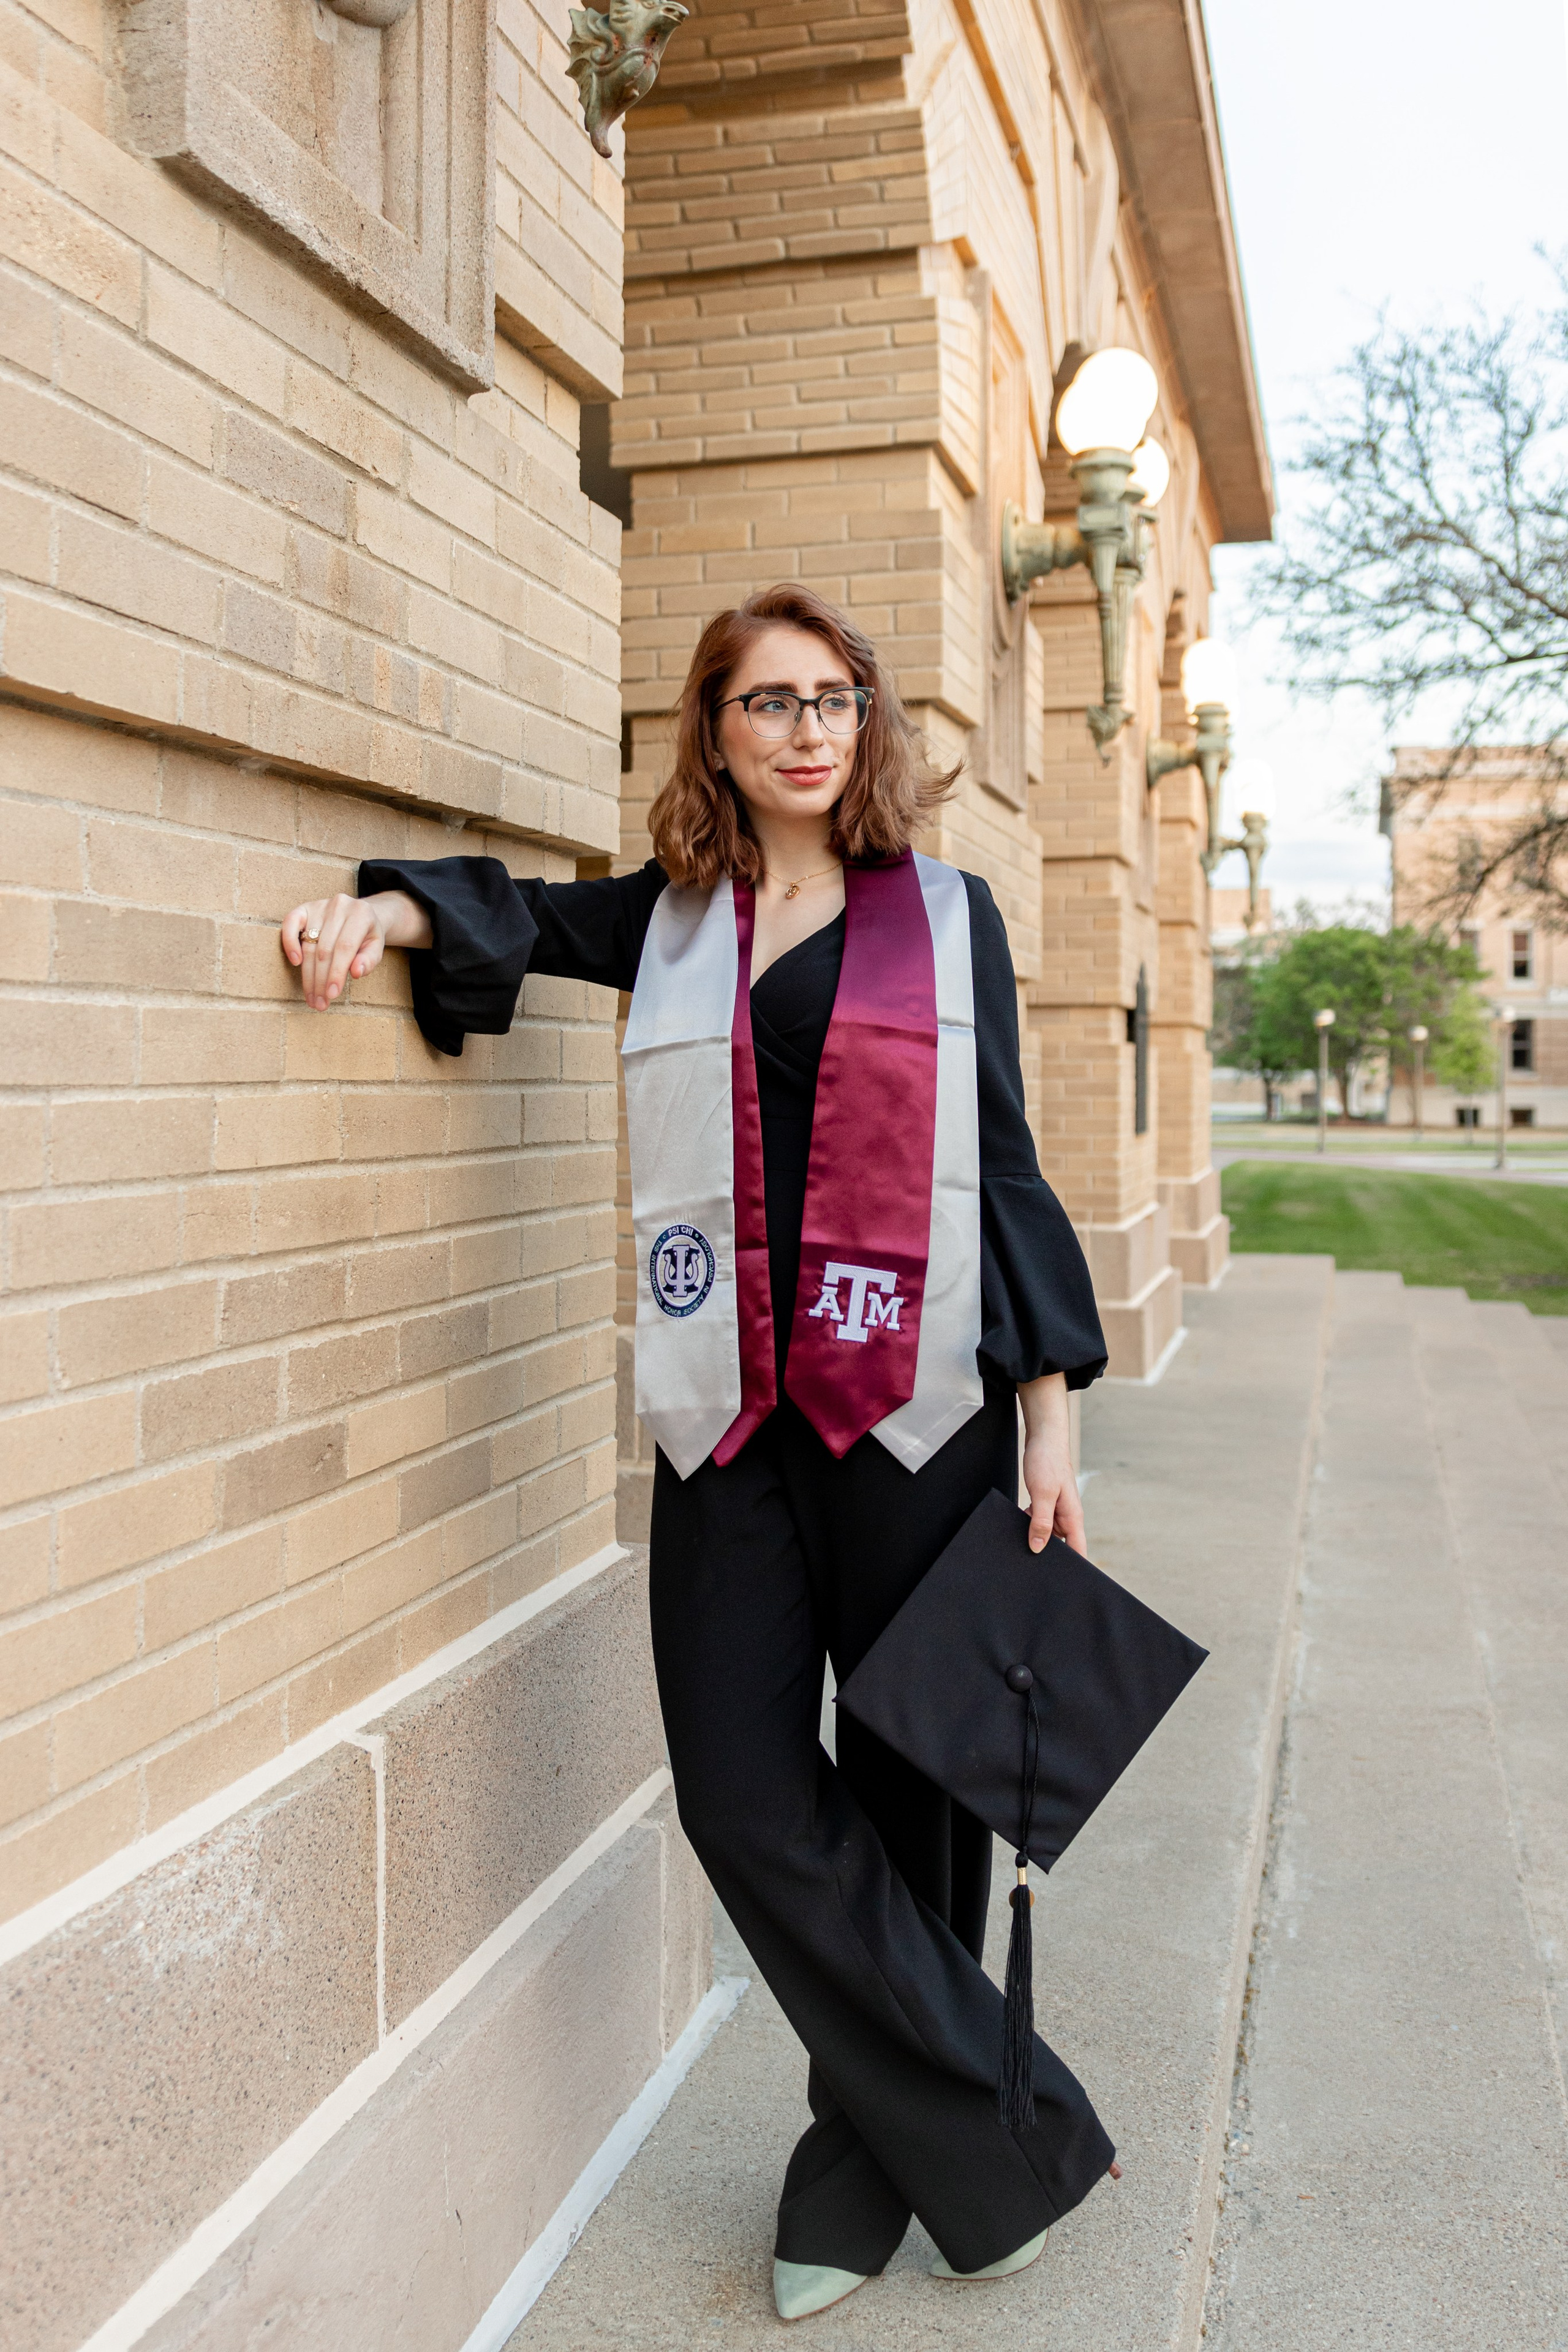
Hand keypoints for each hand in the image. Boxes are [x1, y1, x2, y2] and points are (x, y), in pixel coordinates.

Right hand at [281, 889, 429, 1009]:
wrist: (361, 914)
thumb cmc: (367, 936)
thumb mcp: (376, 947)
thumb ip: (369, 960)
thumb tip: (356, 972)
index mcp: (361, 913)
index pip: (345, 948)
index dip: (336, 973)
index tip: (331, 995)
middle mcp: (339, 905)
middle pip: (325, 950)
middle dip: (321, 981)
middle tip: (319, 1003)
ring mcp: (320, 905)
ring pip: (309, 945)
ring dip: (308, 975)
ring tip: (311, 997)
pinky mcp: (305, 908)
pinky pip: (290, 923)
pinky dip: (290, 943)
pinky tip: (295, 963)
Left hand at [1017, 1372, 1083, 1554]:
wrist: (1043, 1438)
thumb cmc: (1048, 1462)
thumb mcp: (1043, 1493)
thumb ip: (1041, 1521)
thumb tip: (1038, 1548)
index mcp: (1073, 1517)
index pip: (1078, 1551)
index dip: (1074, 1569)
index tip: (1062, 1585)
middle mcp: (1066, 1517)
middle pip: (1061, 1546)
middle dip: (1048, 1556)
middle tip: (1031, 1569)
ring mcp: (1055, 1510)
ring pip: (1046, 1534)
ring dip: (1035, 1539)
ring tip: (1019, 1551)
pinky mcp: (1044, 1504)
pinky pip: (1036, 1522)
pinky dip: (1028, 1526)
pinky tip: (1014, 1528)